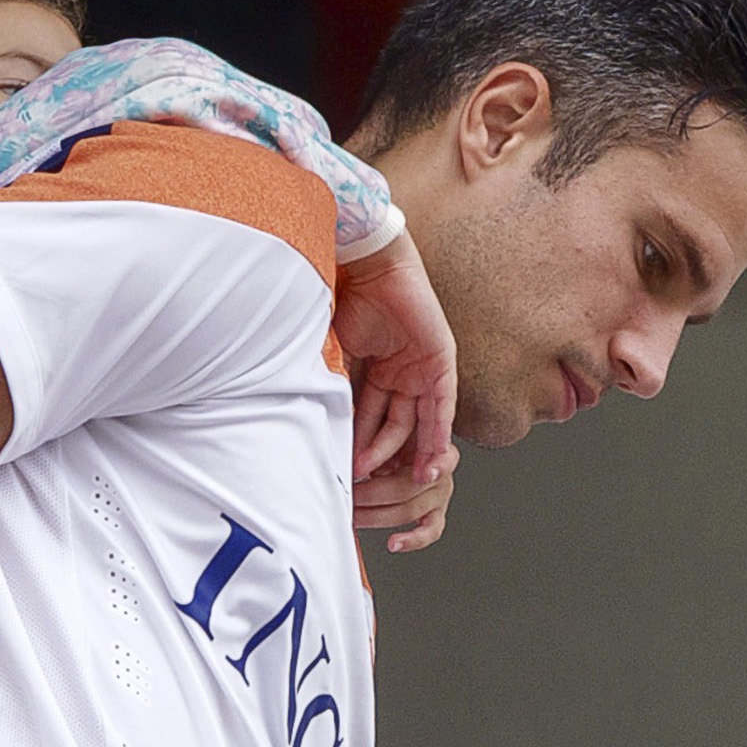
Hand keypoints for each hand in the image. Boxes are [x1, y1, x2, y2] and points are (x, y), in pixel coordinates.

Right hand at [333, 228, 456, 483]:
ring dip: (407, 453)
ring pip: (416, 421)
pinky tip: (431, 461)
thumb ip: (328, 384)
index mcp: (371, 366)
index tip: (347, 473)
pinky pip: (441, 406)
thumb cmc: (341, 295)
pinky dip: (436, 434)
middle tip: (369, 484)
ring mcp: (420, 366)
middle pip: (392, 423)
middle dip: (379, 456)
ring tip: (397, 481)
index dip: (357, 444)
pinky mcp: (440, 362)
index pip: (366, 415)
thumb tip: (306, 419)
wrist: (366, 263)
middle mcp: (398, 369)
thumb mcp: (329, 351)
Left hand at [353, 441, 459, 552]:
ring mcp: (439, 496)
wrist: (404, 445)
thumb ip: (377, 439)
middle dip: (372, 494)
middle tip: (350, 493)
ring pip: (410, 511)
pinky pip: (429, 532)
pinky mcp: (435, 514)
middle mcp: (441, 472)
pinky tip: (394, 543)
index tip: (407, 472)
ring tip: (355, 515)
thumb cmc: (395, 438)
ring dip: (377, 516)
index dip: (430, 467)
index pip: (439, 459)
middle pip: (408, 488)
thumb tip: (353, 454)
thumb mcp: (387, 429)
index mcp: (435, 447)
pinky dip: (411, 540)